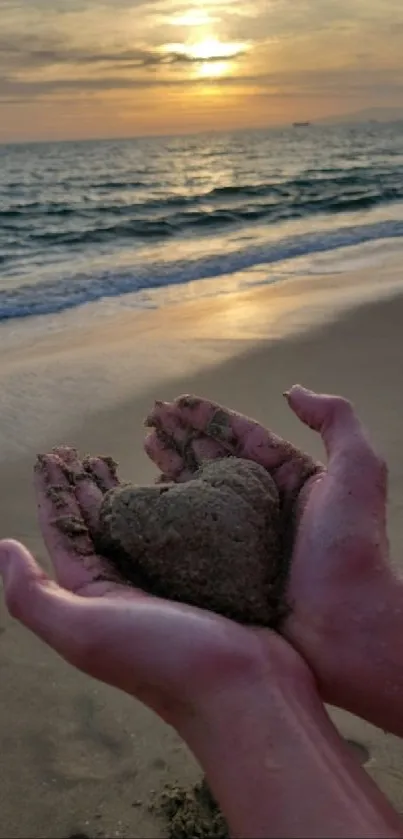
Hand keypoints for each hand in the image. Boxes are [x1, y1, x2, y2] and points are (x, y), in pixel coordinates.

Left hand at [0, 448, 311, 733]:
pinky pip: (186, 528)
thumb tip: (3, 549)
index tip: (50, 457)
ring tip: (125, 460)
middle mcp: (128, 589)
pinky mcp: (210, 576)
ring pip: (142, 524)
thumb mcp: (86, 632)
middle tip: (85, 451)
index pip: (65, 534)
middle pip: (100, 525)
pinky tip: (183, 484)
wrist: (247, 693)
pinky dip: (179, 502)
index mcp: (94, 597)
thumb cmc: (165, 662)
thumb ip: (34, 597)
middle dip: (88, 488)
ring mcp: (171, 583)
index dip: (54, 494)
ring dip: (130, 491)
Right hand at [144, 387, 390, 713]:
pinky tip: (145, 498)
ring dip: (171, 465)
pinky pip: (190, 534)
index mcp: (292, 479)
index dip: (209, 417)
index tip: (176, 402)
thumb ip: (337, 421)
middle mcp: (264, 505)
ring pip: (197, 492)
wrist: (346, 631)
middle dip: (182, 436)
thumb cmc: (352, 550)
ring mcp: (241, 539)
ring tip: (144, 443)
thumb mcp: (358, 473)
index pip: (243, 437)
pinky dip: (167, 514)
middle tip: (150, 418)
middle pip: (214, 459)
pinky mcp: (224, 570)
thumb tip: (294, 392)